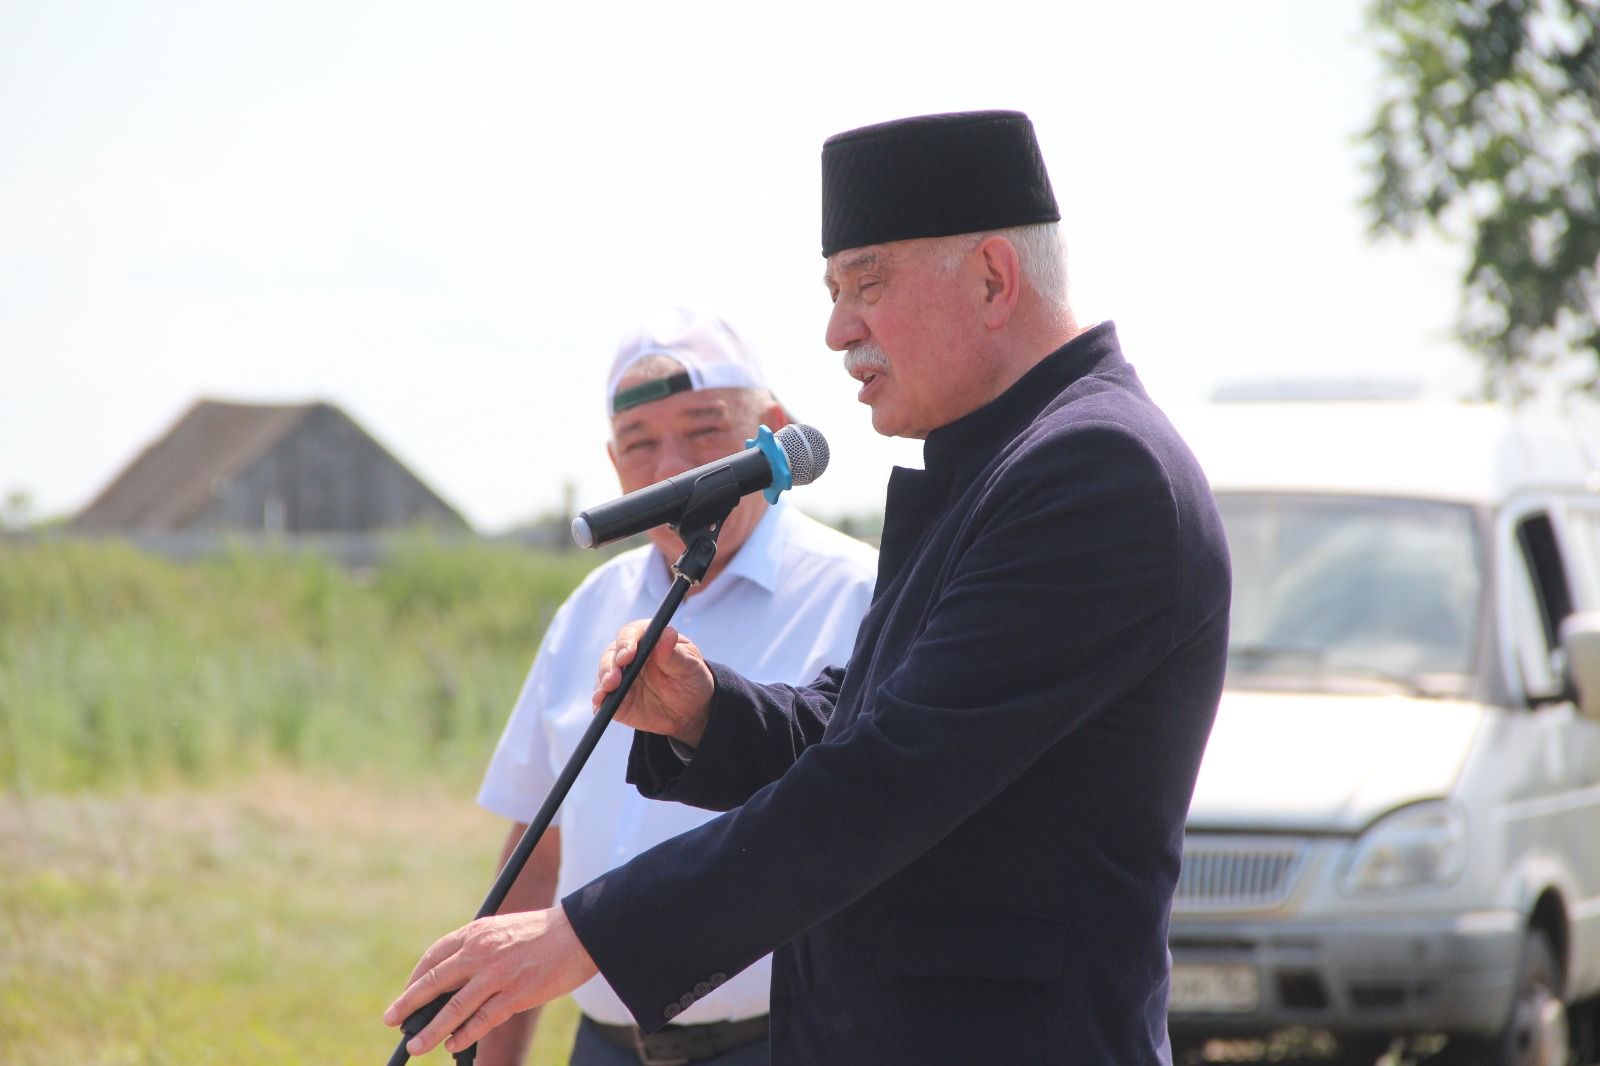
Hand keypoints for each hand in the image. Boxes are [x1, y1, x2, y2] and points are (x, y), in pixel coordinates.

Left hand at [382, 906, 597, 1056]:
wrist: (581, 932)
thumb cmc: (546, 933)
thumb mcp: (505, 930)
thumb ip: (481, 948)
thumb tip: (459, 977)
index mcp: (478, 932)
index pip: (435, 956)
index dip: (416, 979)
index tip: (407, 995)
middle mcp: (481, 951)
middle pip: (434, 982)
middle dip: (408, 1004)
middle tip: (391, 1020)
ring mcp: (497, 974)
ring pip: (453, 1007)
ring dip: (431, 1030)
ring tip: (415, 1046)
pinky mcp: (516, 994)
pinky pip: (482, 1020)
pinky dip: (465, 1034)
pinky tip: (454, 1045)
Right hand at [592, 620, 714, 747]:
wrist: (690, 711)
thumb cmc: (691, 680)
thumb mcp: (690, 666)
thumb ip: (675, 653)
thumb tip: (667, 633)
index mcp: (648, 639)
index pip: (632, 634)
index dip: (627, 642)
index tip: (629, 655)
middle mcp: (630, 655)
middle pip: (612, 653)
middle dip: (610, 665)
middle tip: (614, 678)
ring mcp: (621, 676)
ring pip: (604, 674)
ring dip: (603, 681)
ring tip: (607, 690)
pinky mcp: (617, 698)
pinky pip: (604, 698)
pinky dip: (600, 701)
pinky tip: (599, 704)